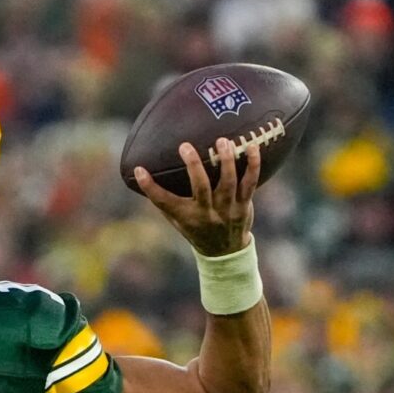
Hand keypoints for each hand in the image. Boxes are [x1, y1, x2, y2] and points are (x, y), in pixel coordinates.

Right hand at [135, 138, 259, 256]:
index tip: (140, 170)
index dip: (149, 187)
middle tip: (185, 146)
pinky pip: (250, 182)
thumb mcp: (177, 220)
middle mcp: (206, 213)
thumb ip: (165, 201)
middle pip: (200, 186)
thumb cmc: (196, 229)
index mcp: (186, 217)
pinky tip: (253, 146)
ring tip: (222, 141)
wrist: (224, 251)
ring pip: (228, 181)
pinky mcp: (244, 205)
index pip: (163, 201)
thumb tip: (145, 175)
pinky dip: (253, 164)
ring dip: (225, 160)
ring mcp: (227, 209)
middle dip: (193, 165)